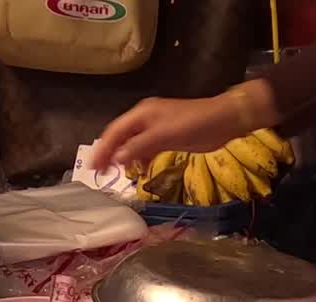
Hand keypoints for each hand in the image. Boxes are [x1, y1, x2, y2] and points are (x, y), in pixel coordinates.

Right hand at [91, 80, 276, 170]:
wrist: (223, 120)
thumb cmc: (193, 124)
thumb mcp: (164, 136)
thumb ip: (139, 147)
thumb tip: (116, 158)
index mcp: (141, 114)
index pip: (115, 132)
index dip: (102, 148)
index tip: (92, 166)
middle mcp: (145, 119)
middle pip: (120, 137)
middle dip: (109, 154)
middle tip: (99, 173)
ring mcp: (156, 128)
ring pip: (133, 143)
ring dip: (124, 158)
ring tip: (116, 174)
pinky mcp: (167, 137)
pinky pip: (146, 148)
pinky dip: (140, 159)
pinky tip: (140, 170)